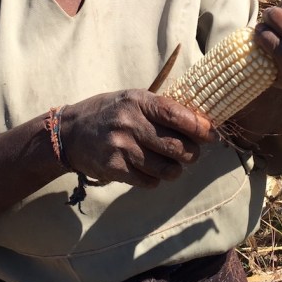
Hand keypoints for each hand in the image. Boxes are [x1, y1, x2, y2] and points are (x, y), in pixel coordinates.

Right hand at [59, 90, 214, 187]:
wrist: (70, 133)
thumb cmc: (109, 113)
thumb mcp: (132, 99)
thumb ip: (161, 109)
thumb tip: (200, 123)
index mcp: (137, 102)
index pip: (177, 115)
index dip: (199, 128)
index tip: (212, 135)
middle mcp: (130, 124)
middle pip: (176, 147)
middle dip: (192, 154)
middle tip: (192, 154)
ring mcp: (121, 148)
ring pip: (166, 169)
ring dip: (175, 170)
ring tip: (173, 166)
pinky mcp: (113, 169)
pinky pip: (148, 182)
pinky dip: (155, 180)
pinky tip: (150, 171)